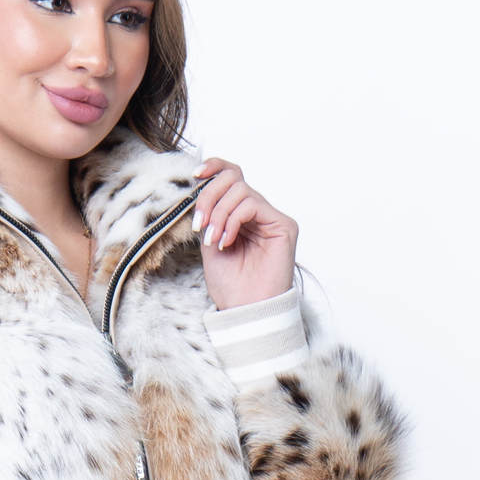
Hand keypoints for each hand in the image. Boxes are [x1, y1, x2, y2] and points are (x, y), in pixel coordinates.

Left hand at [192, 156, 298, 307]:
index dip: (214, 167)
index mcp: (241, 215)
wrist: (245, 311)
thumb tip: (200, 188)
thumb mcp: (209, 243)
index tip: (195, 175)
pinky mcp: (283, 225)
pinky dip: (232, 220)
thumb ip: (209, 214)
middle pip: (233, 178)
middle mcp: (258, 213)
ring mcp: (272, 218)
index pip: (231, 176)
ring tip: (213, 239)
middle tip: (200, 224)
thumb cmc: (230, 286)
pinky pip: (251, 205)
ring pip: (240, 190)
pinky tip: (226, 241)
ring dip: (219, 214)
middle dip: (209, 197)